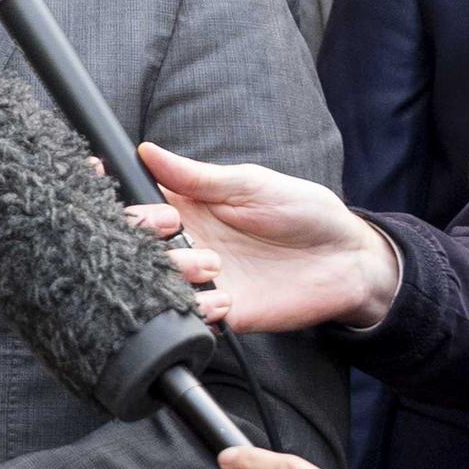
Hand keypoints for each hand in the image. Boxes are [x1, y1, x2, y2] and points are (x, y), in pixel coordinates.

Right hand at [140, 143, 399, 332]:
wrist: (347, 259)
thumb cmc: (303, 212)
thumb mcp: (250, 184)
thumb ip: (196, 176)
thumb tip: (147, 151)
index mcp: (187, 208)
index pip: (137, 205)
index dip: (121, 201)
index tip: (122, 194)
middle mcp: (187, 245)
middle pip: (135, 246)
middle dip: (143, 235)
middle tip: (175, 227)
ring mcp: (202, 279)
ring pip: (155, 282)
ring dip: (173, 273)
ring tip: (213, 264)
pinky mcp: (222, 312)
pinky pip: (190, 316)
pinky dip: (198, 308)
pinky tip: (225, 296)